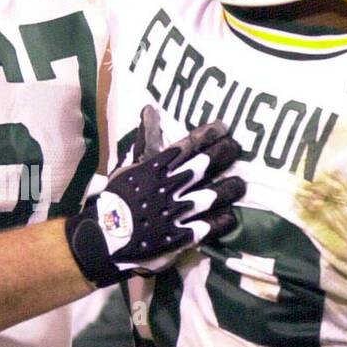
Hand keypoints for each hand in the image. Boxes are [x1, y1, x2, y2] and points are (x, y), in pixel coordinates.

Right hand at [65, 109, 244, 286]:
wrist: (106, 236)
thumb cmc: (117, 198)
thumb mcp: (129, 166)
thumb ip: (144, 140)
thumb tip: (150, 110)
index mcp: (157, 167)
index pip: (188, 146)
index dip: (209, 135)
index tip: (224, 128)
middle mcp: (171, 186)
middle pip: (204, 167)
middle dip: (223, 155)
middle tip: (237, 149)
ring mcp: (177, 211)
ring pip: (210, 196)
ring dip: (228, 189)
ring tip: (240, 185)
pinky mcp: (181, 235)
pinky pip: (207, 226)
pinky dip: (221, 220)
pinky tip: (231, 216)